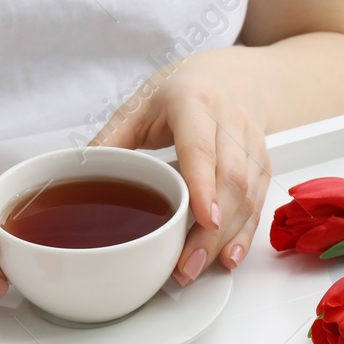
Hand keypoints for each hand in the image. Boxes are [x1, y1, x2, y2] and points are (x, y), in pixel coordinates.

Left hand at [92, 48, 271, 284]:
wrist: (231, 76)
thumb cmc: (183, 90)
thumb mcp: (141, 105)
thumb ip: (112, 139)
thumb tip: (80, 172)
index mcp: (195, 103)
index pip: (202, 148)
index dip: (204, 184)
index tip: (205, 218)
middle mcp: (230, 121)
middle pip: (230, 180)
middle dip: (212, 230)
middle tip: (187, 265)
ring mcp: (251, 144)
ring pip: (248, 195)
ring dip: (228, 237)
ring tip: (200, 267)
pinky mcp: (263, 163)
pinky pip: (259, 201)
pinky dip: (244, 233)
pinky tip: (229, 256)